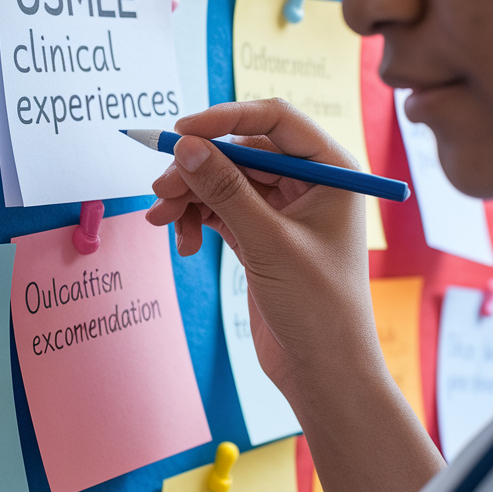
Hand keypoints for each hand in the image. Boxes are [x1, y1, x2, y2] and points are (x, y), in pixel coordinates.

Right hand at [145, 99, 377, 394]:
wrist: (324, 373)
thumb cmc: (318, 308)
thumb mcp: (268, 242)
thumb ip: (225, 189)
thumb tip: (186, 145)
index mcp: (331, 170)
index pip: (275, 119)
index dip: (224, 118)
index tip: (181, 132)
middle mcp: (309, 183)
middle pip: (241, 150)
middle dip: (198, 168)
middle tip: (160, 191)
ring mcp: (283, 210)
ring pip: (224, 181)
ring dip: (190, 196)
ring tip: (162, 222)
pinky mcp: (260, 236)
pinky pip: (220, 209)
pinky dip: (197, 219)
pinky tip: (185, 245)